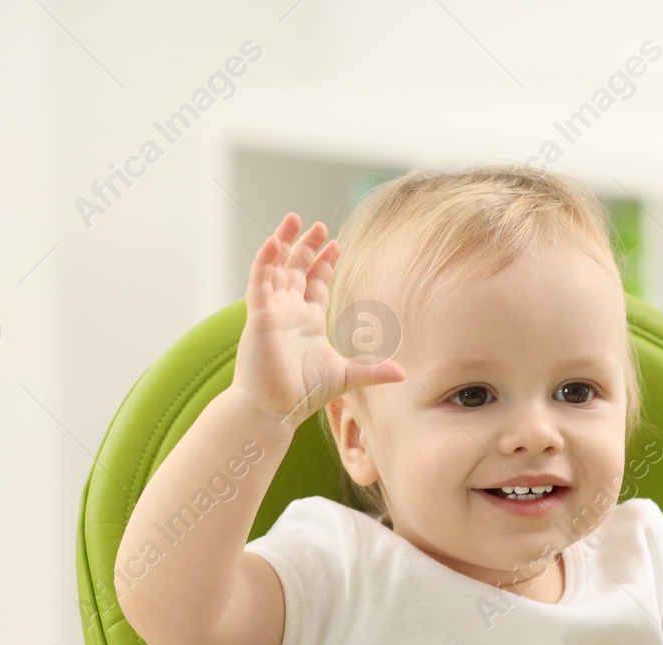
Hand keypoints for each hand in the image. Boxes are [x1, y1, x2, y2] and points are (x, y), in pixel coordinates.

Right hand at [231, 213, 405, 425]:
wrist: (275, 409)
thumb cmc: (302, 394)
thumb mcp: (345, 376)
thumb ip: (372, 370)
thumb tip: (403, 373)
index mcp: (308, 321)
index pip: (314, 283)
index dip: (323, 263)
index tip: (336, 245)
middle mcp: (289, 311)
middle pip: (296, 269)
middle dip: (306, 246)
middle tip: (319, 225)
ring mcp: (272, 311)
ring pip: (276, 267)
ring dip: (284, 242)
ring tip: (294, 218)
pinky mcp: (259, 315)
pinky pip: (259, 281)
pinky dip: (264, 261)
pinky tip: (274, 241)